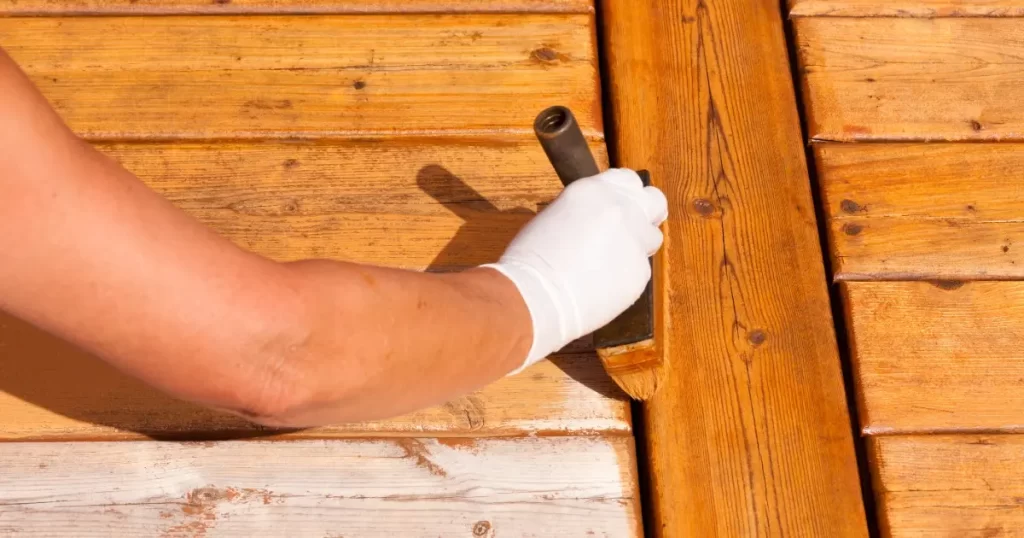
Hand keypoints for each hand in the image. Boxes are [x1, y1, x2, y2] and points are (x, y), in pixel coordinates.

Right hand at [483, 168, 668, 371]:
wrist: (535, 296)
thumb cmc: (530, 259)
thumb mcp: (555, 216)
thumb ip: (585, 212)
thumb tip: (597, 221)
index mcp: (594, 190)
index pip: (628, 180)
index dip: (627, 195)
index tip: (622, 206)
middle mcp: (620, 209)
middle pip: (654, 200)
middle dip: (647, 212)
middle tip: (633, 229)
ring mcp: (634, 241)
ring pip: (652, 237)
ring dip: (638, 246)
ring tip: (611, 262)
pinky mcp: (640, 272)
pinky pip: (640, 270)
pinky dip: (626, 276)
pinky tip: (603, 285)